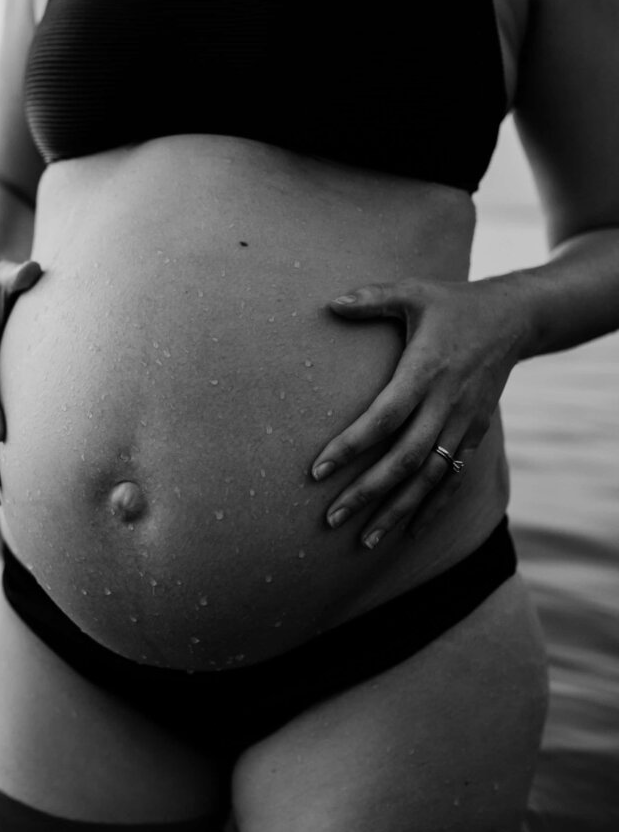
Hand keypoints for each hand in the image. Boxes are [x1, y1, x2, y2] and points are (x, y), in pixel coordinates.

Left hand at [310, 277, 530, 546]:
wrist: (514, 319)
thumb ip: (372, 298)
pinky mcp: (475, 433)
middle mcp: (446, 404)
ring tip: (364, 540)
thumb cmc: (453, 303)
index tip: (317, 471)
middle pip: (404, 459)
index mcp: (425, 371)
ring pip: (430, 478)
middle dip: (366, 492)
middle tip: (330, 518)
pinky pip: (453, 478)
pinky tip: (409, 532)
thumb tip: (329, 304)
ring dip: (397, 511)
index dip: (351, 446)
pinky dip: (432, 508)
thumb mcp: (413, 291)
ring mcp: (464, 423)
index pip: (383, 417)